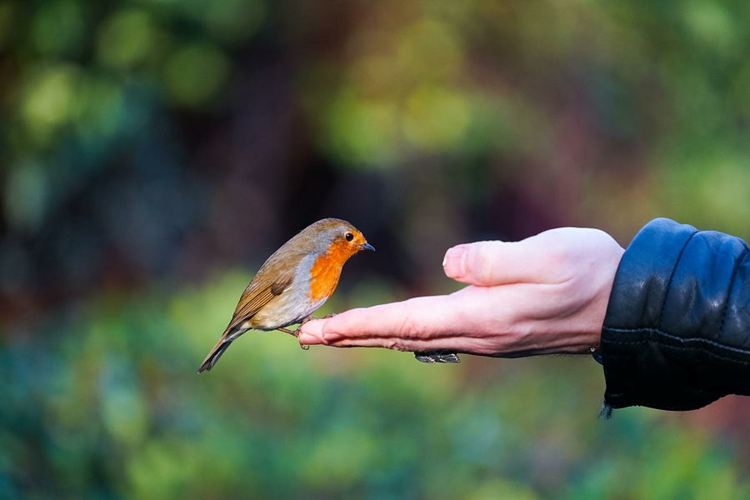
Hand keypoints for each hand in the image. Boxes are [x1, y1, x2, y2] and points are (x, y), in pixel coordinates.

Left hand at [297, 228, 624, 357]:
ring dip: (370, 336)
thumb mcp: (548, 255)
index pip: (407, 322)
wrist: (627, 306)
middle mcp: (478, 334)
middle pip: (399, 337)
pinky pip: (433, 336)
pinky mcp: (494, 332)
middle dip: (351, 336)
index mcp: (484, 316)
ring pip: (413, 339)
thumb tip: (448, 263)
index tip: (320, 330)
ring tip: (335, 334)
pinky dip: (399, 334)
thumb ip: (494, 261)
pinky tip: (390, 332)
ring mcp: (485, 337)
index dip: (360, 324)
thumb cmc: (592, 272)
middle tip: (305, 337)